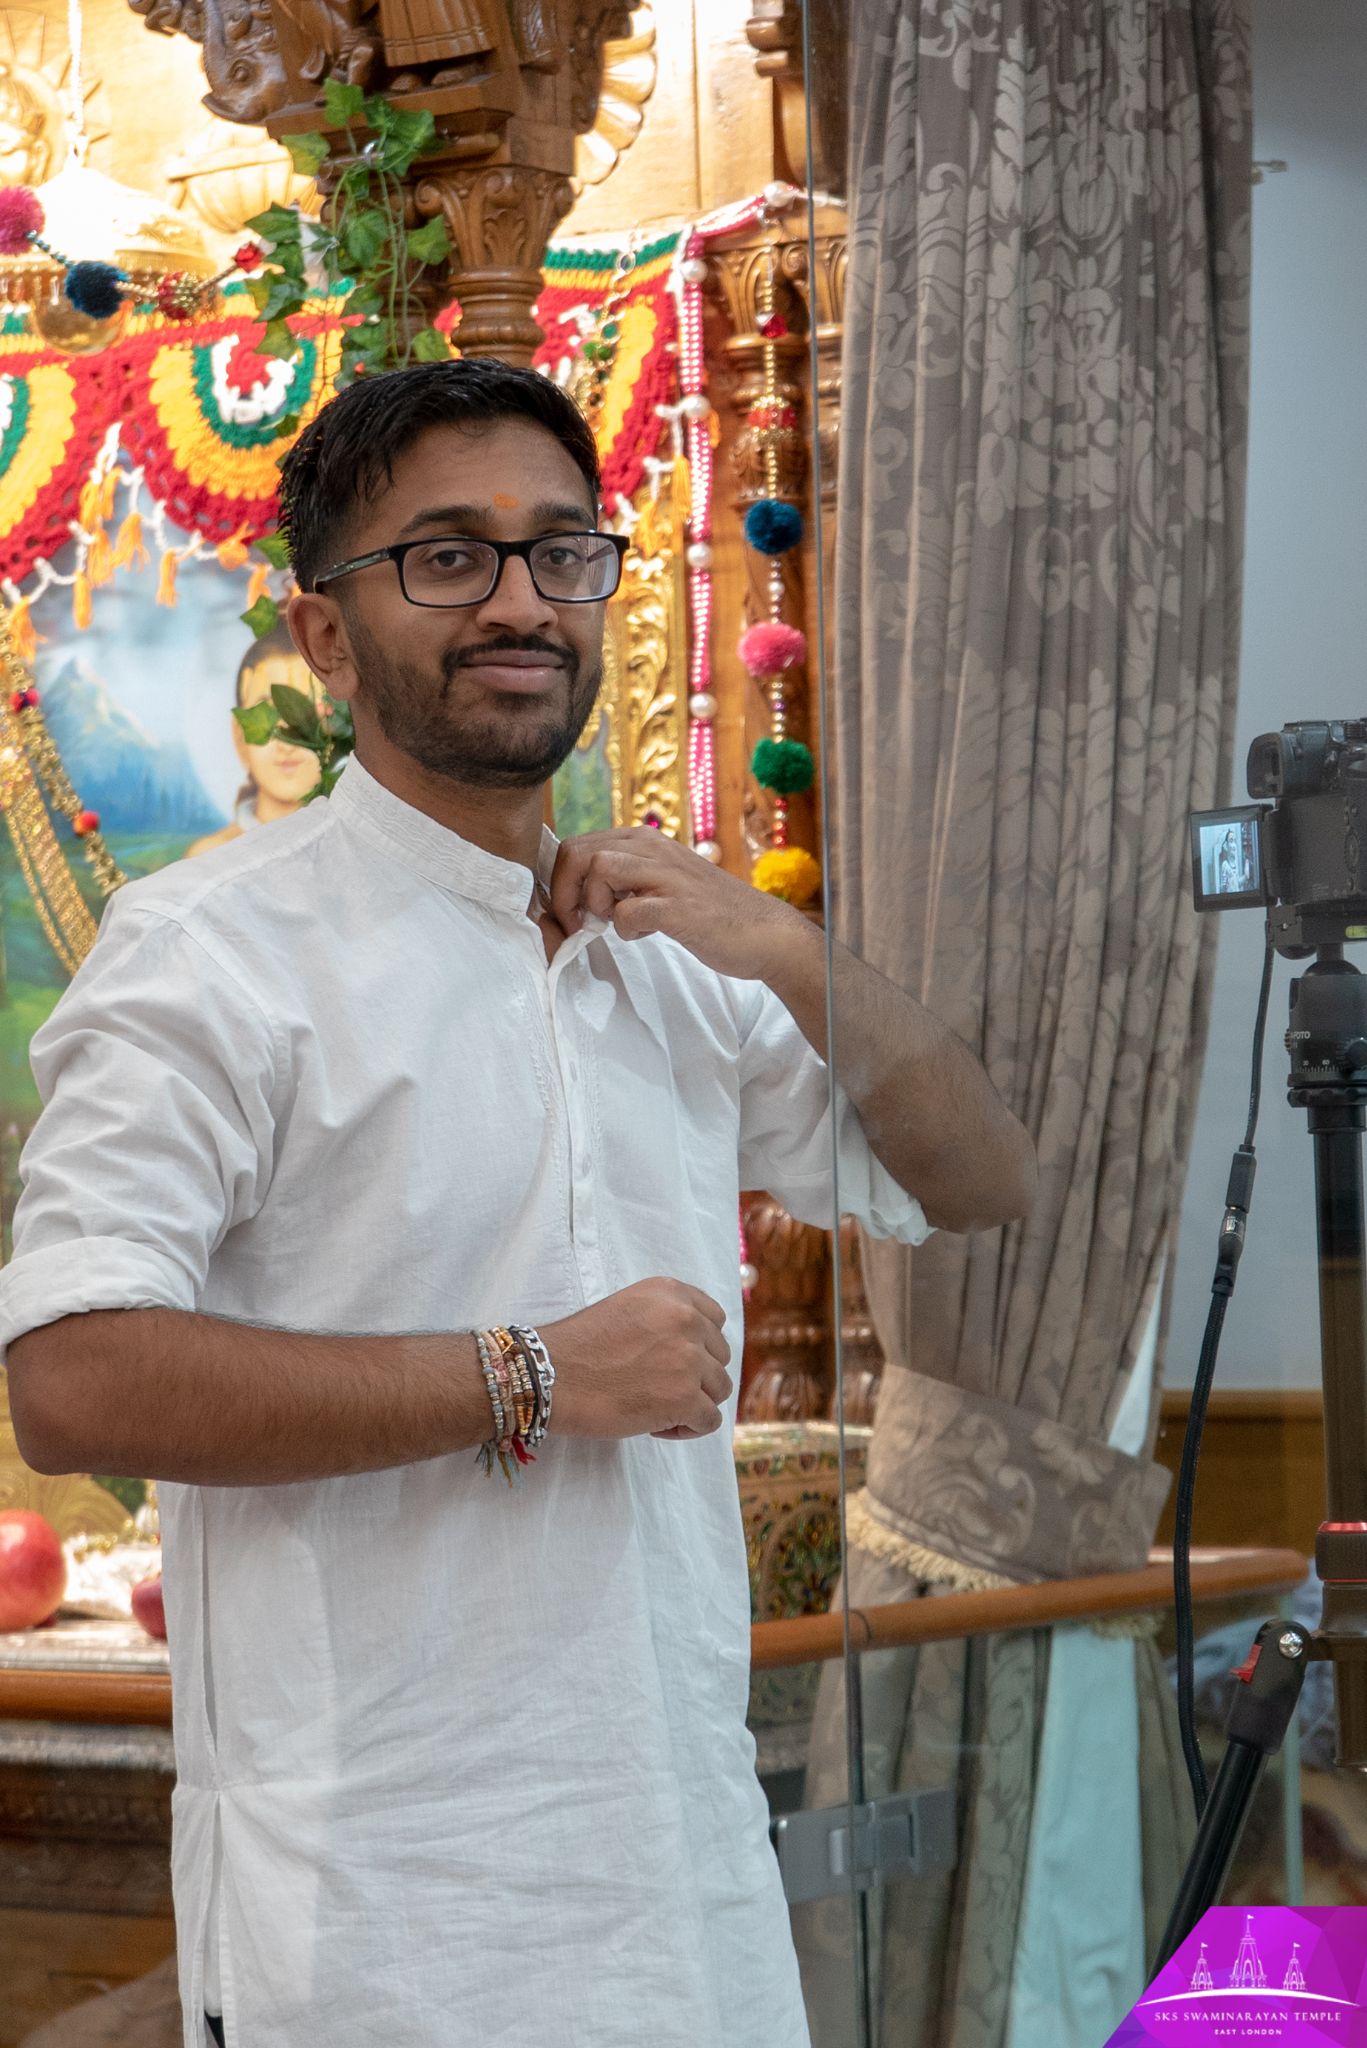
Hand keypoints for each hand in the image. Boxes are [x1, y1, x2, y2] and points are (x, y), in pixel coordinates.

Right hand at [540, 1278, 733, 1440]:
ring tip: (658, 1409)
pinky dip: (688, 1429)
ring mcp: (689, 1358)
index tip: (674, 1361)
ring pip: (720, 1389)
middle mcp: (686, 1319)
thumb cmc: (579, 1348)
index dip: (700, 1346)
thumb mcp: (628, 1310)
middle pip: (719, 1356)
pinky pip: (710, 1421)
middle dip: (696, 1376)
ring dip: (694, 1403)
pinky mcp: (686, 1397)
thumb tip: (700, 1350)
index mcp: (671, 1292)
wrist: (549, 1376)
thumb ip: (666, 1320)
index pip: (715, 1320)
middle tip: (659, 1388)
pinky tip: (657, 1426)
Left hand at [549, 826, 810, 981]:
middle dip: (565, 892)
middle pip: (579, 852)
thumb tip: (579, 895)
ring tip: (611, 923)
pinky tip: (644, 934)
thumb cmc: (709, 913)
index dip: (561, 882)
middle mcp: (654, 848)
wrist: (765, 933)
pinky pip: (628, 911)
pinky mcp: (679, 907)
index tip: (572, 912)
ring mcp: (668, 875)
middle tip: (579, 922)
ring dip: (594, 903)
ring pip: (599, 868)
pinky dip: (625, 928)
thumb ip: (626, 880)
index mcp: (645, 841)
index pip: (578, 845)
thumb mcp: (661, 883)